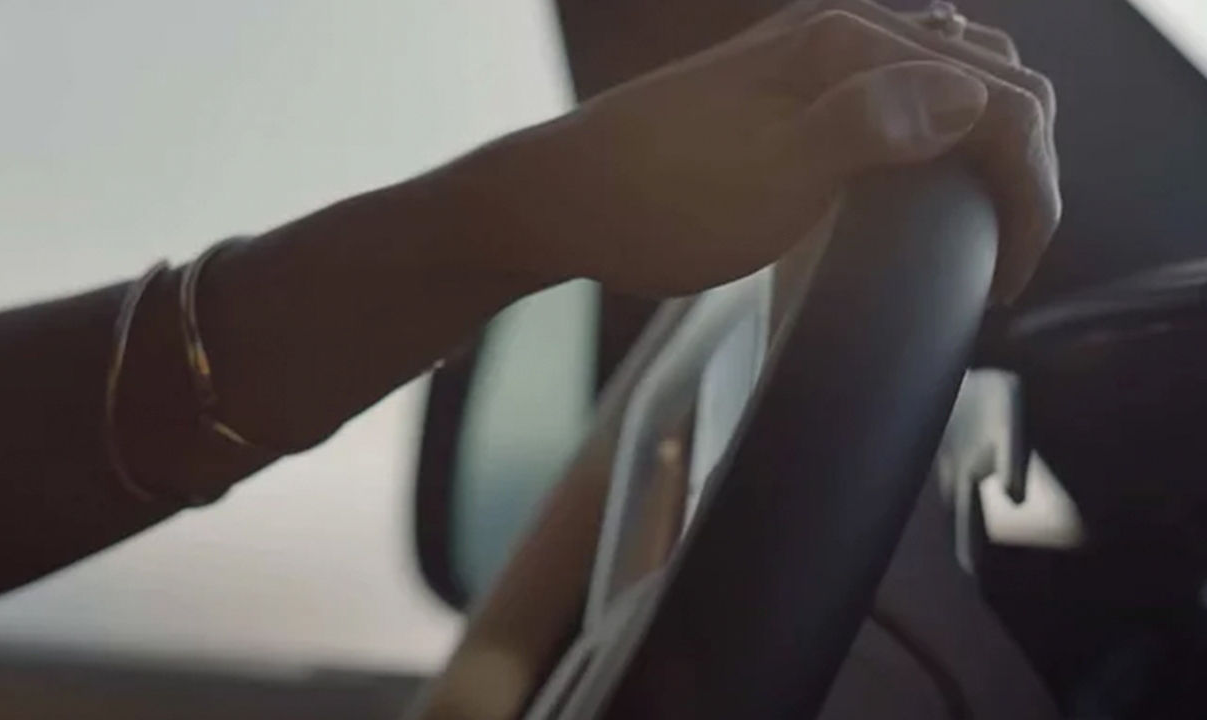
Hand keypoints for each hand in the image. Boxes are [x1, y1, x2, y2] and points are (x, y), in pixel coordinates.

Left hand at [457, 0, 1057, 300]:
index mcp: (849, 48)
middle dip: (1026, 162)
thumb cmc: (654, 202)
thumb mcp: (766, 179)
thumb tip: (973, 96)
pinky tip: (937, 155)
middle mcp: (842, 31)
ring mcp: (817, 49)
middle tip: (1012, 253)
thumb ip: (869, 127)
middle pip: (993, 74)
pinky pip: (904, 76)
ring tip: (992, 213)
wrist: (563, 197)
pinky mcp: (794, 78)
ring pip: (956, 67)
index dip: (1029, 192)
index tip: (1012, 279)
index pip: (998, 102)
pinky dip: (947, 114)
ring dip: (995, 133)